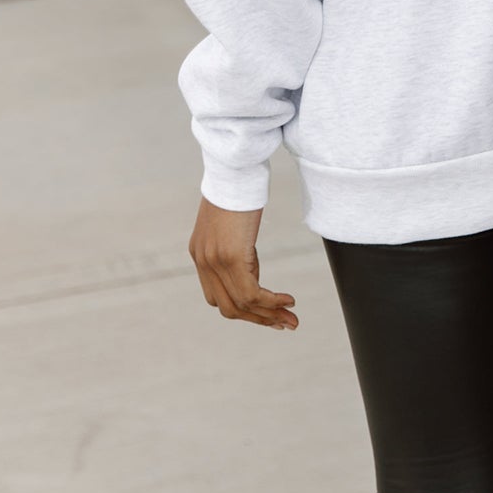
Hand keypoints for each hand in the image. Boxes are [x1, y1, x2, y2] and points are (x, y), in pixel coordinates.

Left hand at [188, 196, 298, 329]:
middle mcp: (203, 261)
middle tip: (285, 325)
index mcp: (200, 255)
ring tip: (292, 320)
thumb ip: (234, 246)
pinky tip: (288, 300)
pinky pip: (252, 293)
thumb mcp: (232, 222)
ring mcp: (214, 261)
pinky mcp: (231, 257)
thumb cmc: (238, 187)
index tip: (268, 313)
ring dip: (269, 316)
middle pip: (229, 308)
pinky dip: (271, 302)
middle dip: (259, 320)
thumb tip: (249, 263)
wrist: (234, 167)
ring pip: (241, 305)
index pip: (218, 297)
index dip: (244, 310)